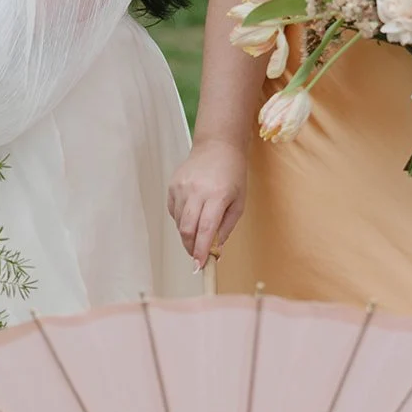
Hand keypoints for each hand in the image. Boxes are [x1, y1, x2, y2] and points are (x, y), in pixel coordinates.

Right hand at [167, 138, 247, 268]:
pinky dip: (181, 220)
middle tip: (196, 257)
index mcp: (217, 196)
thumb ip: (226, 227)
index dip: (201, 250)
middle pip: (187, 228)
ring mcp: (181, 187)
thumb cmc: (233, 174)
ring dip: (187, 233)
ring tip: (198, 231)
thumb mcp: (239, 202)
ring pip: (178, 222)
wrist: (217, 146)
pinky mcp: (172, 185)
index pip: (205, 229)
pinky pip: (173, 211)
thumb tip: (215, 249)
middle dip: (190, 247)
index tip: (200, 265)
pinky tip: (191, 215)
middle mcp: (196, 191)